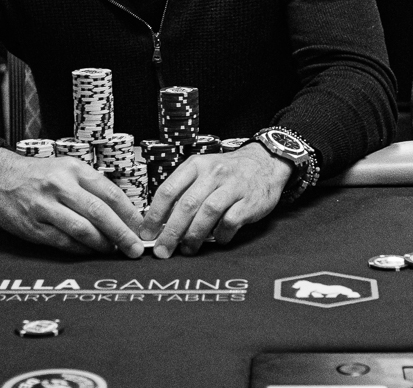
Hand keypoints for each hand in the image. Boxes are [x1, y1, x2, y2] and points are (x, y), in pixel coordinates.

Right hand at [0, 149, 144, 255]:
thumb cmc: (38, 175)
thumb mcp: (66, 169)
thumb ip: (91, 187)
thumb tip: (123, 213)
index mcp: (74, 169)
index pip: (110, 192)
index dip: (130, 213)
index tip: (141, 227)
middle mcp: (61, 186)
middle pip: (99, 213)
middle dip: (122, 233)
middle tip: (134, 248)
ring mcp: (46, 207)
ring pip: (83, 230)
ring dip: (102, 244)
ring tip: (112, 250)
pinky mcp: (35, 227)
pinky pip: (64, 242)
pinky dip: (81, 249)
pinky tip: (90, 251)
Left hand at [141, 143, 288, 258]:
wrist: (266, 162)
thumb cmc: (229, 172)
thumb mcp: (203, 171)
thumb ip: (184, 191)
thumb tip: (160, 221)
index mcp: (196, 165)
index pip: (168, 190)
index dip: (155, 214)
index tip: (147, 232)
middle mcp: (213, 173)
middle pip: (186, 205)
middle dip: (171, 232)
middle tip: (162, 250)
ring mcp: (232, 186)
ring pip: (207, 213)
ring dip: (193, 236)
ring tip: (187, 250)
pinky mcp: (249, 202)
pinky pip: (230, 222)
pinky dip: (220, 235)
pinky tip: (217, 240)